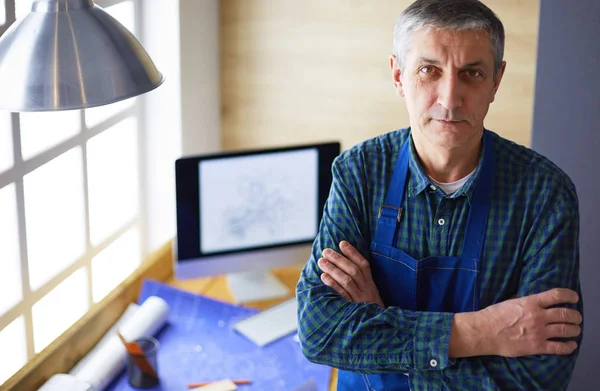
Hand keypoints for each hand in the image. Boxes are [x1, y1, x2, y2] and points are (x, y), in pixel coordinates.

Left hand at [317, 241, 384, 308]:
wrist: (378, 331)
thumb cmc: (370, 311)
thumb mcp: (370, 295)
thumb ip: (361, 282)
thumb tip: (343, 266)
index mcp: (371, 285)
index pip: (364, 265)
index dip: (353, 253)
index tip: (341, 243)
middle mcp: (367, 290)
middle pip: (353, 270)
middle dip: (339, 259)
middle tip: (325, 251)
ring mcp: (360, 300)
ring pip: (347, 281)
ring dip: (333, 269)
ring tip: (321, 261)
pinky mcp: (353, 309)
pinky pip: (342, 295)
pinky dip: (333, 285)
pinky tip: (324, 277)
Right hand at [451, 288, 581, 357]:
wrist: (484, 332)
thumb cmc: (493, 315)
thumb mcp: (509, 301)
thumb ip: (523, 301)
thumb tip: (531, 299)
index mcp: (530, 302)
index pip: (557, 295)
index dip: (570, 295)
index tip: (574, 298)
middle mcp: (538, 316)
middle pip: (565, 314)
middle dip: (575, 316)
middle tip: (576, 317)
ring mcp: (538, 332)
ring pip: (566, 330)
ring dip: (574, 330)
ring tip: (575, 330)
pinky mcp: (536, 346)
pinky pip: (559, 347)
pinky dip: (569, 346)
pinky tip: (571, 345)